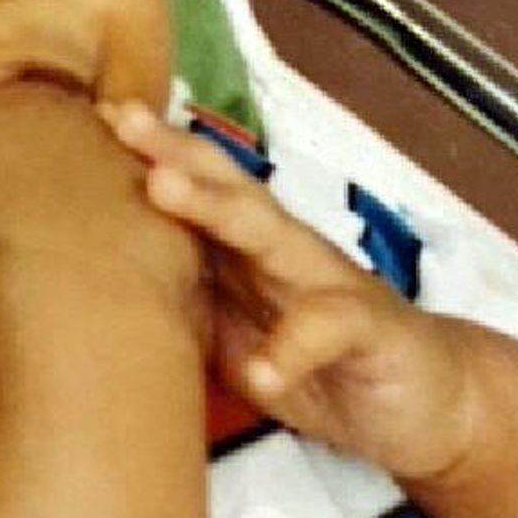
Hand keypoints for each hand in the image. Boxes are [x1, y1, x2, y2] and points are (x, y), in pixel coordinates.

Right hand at [0, 82, 202, 312]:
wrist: (73, 282)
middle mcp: (63, 114)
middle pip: (38, 121)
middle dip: (24, 150)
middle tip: (10, 191)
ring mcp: (121, 151)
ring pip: (100, 155)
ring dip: (86, 183)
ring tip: (68, 227)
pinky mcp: (167, 196)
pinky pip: (149, 203)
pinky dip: (134, 224)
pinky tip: (121, 257)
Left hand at [105, 101, 483, 479]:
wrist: (424, 399)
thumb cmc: (315, 359)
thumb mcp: (234, 334)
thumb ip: (182, 305)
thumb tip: (93, 294)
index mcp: (247, 251)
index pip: (197, 189)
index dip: (148, 156)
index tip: (92, 119)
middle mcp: (286, 253)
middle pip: (228, 190)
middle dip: (174, 153)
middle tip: (123, 123)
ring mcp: (330, 284)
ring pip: (272, 235)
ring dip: (217, 210)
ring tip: (163, 190)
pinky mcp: (369, 331)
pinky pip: (328, 332)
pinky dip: (293, 350)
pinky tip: (264, 372)